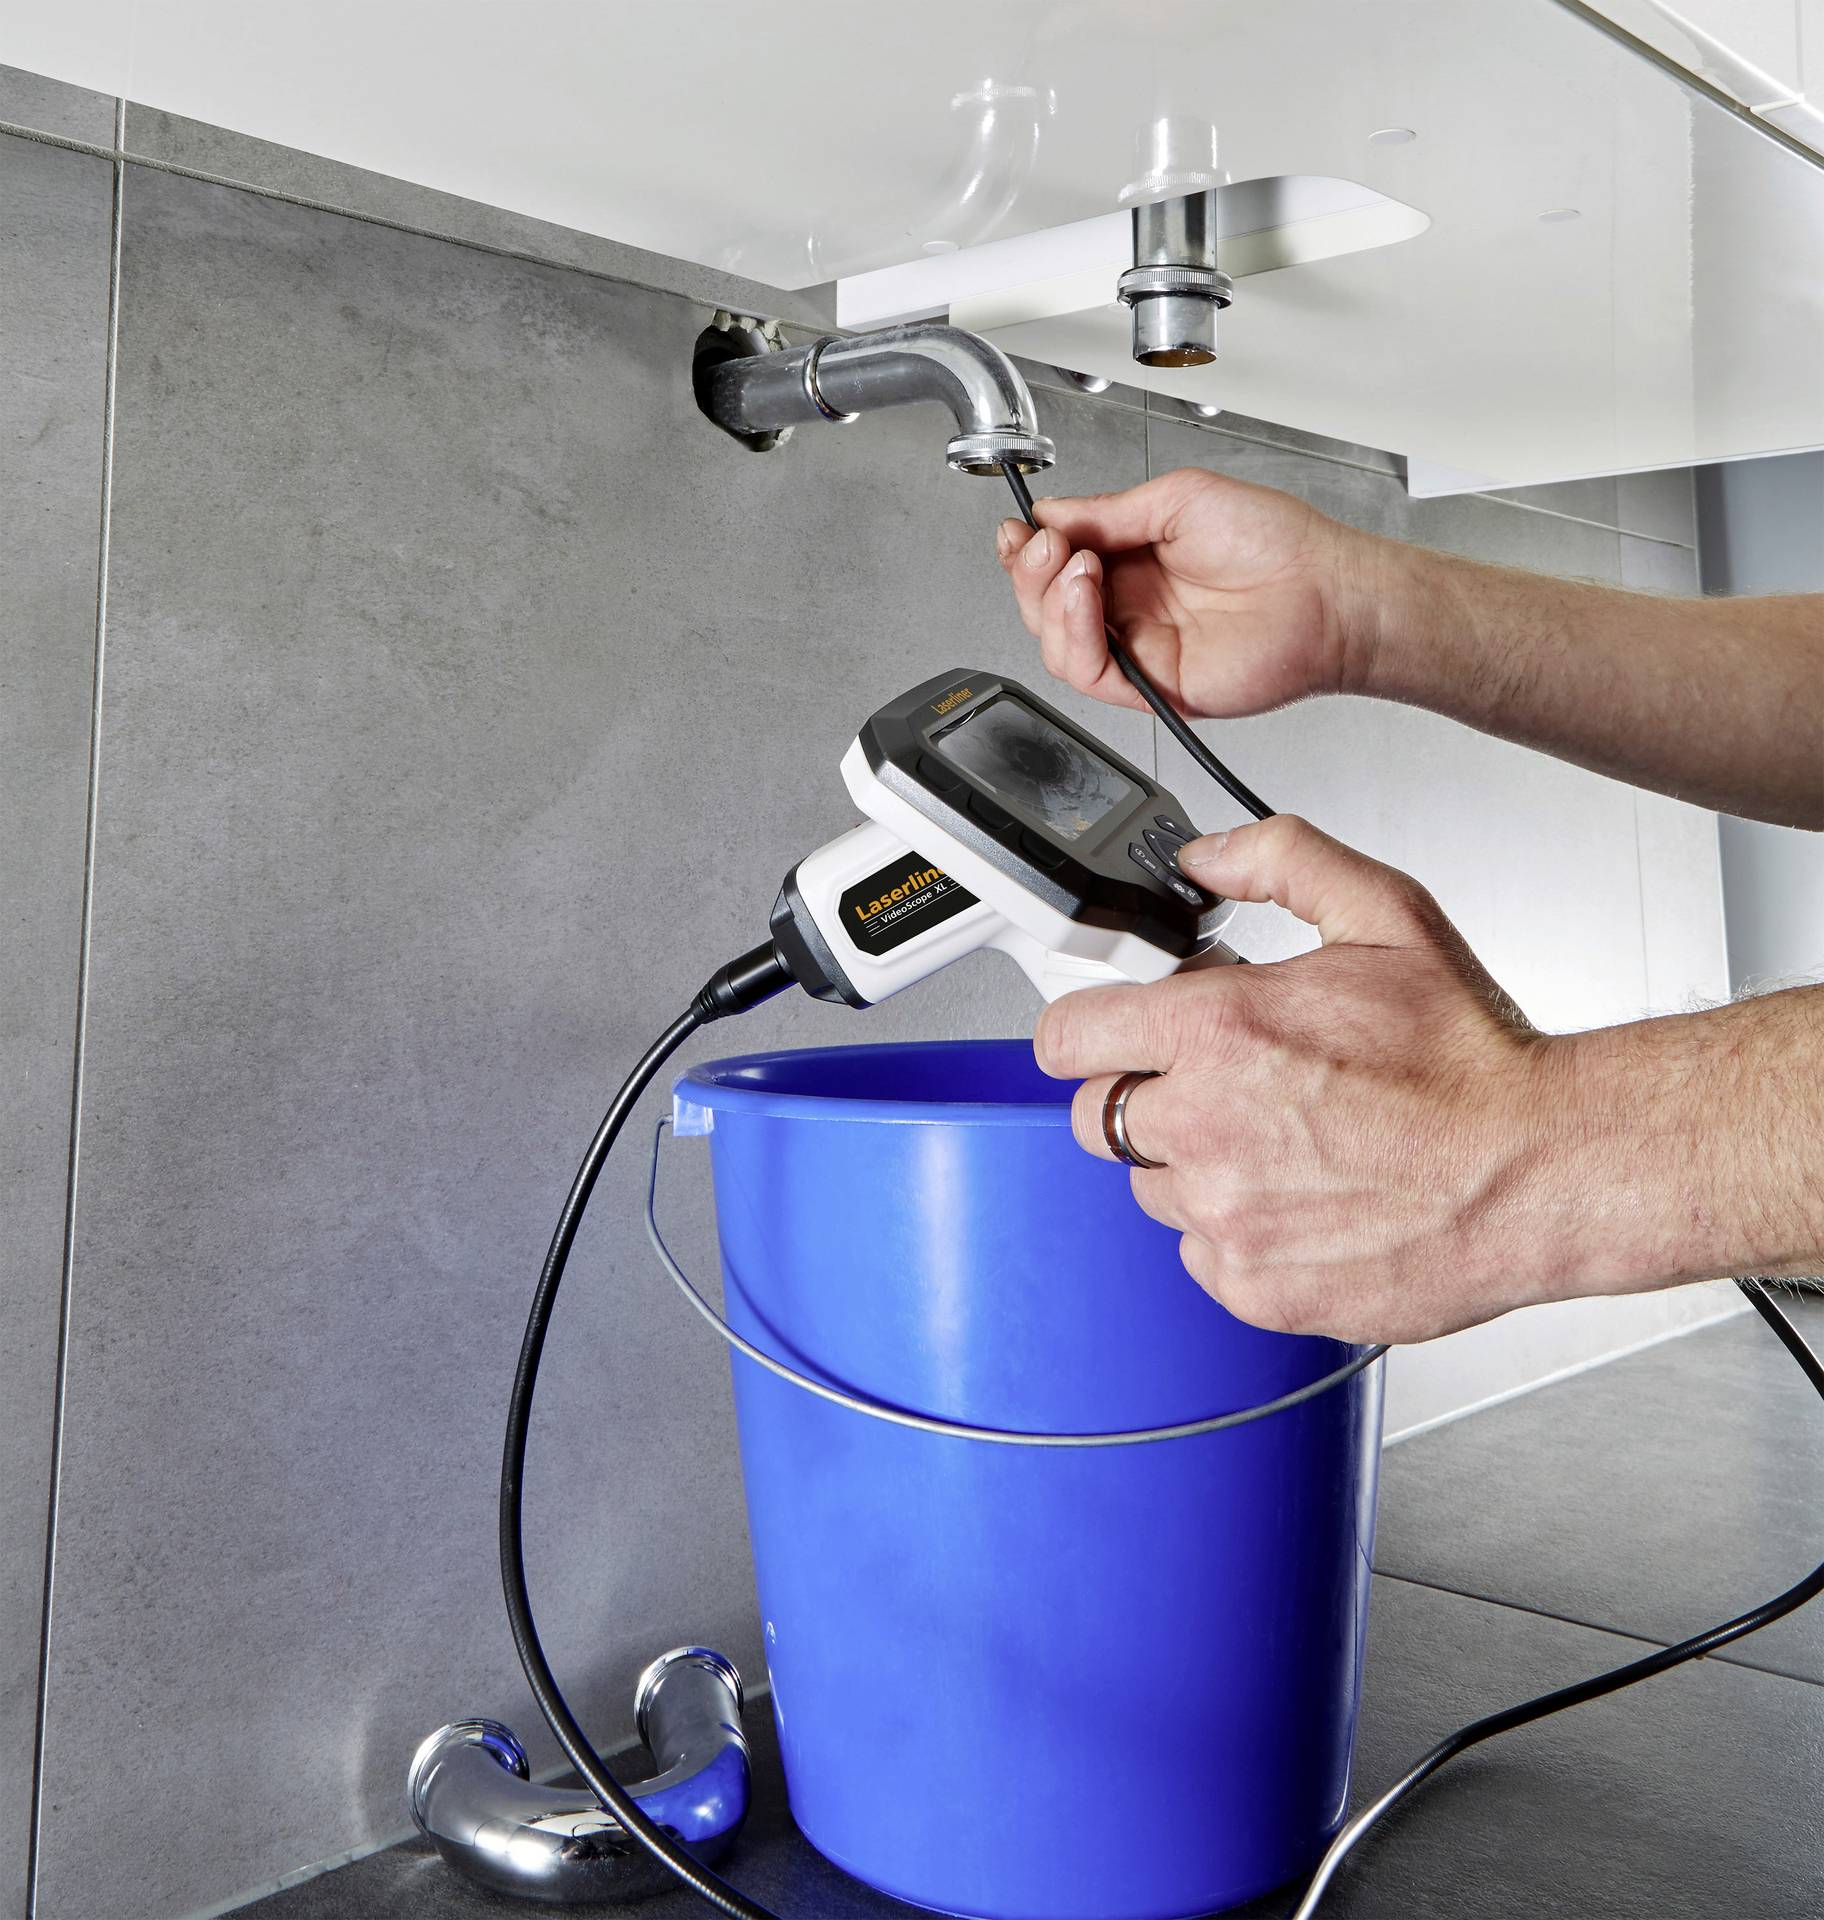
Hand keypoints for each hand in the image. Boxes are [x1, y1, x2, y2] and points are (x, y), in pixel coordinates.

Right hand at [995, 467, 1375, 720]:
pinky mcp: (1151, 684)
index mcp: (1134, 560)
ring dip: (1048, 600)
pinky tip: (1084, 595)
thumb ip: (1109, 513)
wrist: (1325, 592)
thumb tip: (1052, 514)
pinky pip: (1089, 672)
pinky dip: (1072, 634)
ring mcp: (1139, 647)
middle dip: (1031, 572)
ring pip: (1056, 643)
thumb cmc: (1278, 543)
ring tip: (1075, 564)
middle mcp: (1131, 607)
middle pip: (1045, 605)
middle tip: (1047, 544)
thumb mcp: (1180, 499)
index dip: (1030, 549)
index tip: (1020, 529)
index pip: (1058, 564)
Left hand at [1032, 815, 1575, 1344]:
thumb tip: (1206, 857)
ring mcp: (1225, 1215)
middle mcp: (1205, 1128)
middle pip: (1097, 1116)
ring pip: (1152, 1187)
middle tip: (1219, 1083)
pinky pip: (1202, 1252)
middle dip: (1144, 1093)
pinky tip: (1302, 1197)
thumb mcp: (1386, 915)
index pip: (1068, 1036)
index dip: (1092, 1027)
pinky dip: (1237, 1230)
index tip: (1115, 1032)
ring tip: (1283, 1142)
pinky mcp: (1254, 1283)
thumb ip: (1282, 861)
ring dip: (1194, 1164)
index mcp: (1219, 1032)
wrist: (1544, 1169)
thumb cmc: (1471, 1058)